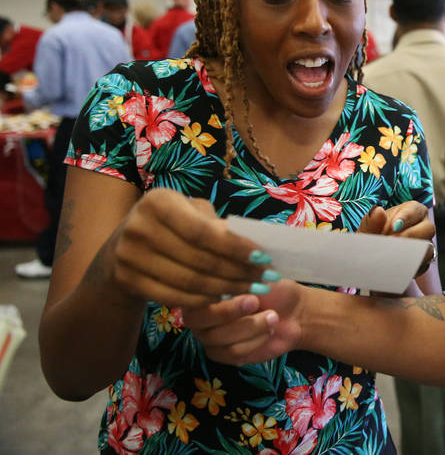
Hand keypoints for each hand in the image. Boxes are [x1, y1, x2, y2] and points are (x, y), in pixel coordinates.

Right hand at [101, 188, 272, 307]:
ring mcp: (128, 255)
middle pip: (199, 259)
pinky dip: (203, 299)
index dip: (236, 247)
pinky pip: (173, 297)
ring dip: (226, 288)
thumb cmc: (172, 223)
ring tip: (252, 289)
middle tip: (265, 280)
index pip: (204, 232)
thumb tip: (255, 243)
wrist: (122, 246)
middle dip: (238, 272)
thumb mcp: (192, 213)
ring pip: (189, 282)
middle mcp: (139, 226)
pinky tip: (223, 296)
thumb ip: (219, 225)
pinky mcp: (126, 279)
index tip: (264, 258)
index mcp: (159, 202)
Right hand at [182, 279, 305, 365]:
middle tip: (255, 301)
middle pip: (199, 320)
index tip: (240, 286)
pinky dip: (255, 340)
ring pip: (219, 338)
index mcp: (202, 291)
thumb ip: (239, 269)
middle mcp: (199, 316)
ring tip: (272, 316)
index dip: (214, 291)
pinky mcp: (224, 355)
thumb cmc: (273, 289)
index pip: (193, 293)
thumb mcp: (257, 273)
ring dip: (251, 326)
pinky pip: (232, 352)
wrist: (294, 312)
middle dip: (229, 311)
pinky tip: (269, 331)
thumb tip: (228, 260)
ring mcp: (209, 338)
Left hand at [356, 201, 435, 275]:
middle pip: (428, 228)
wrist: (371, 255)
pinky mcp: (423, 262)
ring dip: (410, 253)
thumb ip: (372, 221)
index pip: (416, 209)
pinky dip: (408, 266)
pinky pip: (422, 265)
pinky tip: (394, 266)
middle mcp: (423, 226)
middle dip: (409, 236)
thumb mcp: (369, 227)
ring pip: (428, 249)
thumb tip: (378, 211)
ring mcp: (426, 244)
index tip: (394, 226)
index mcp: (412, 211)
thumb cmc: (373, 236)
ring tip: (391, 256)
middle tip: (391, 243)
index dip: (406, 217)